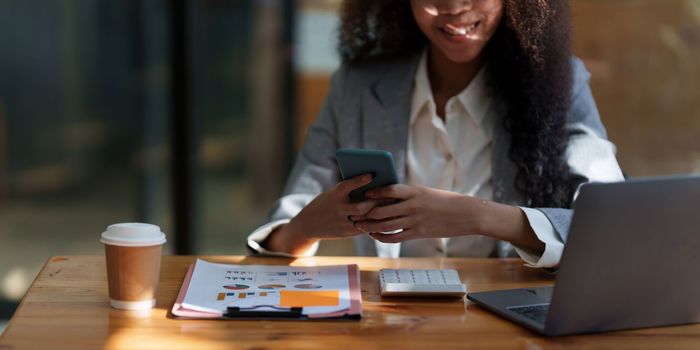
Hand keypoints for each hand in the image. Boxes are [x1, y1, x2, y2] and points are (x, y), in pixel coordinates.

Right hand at [288, 174, 386, 240]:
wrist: (309, 224)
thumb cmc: (326, 203)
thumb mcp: (332, 194)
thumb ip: (349, 191)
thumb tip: (372, 184)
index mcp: (334, 196)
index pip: (347, 186)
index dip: (360, 180)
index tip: (372, 174)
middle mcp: (338, 209)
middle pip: (362, 206)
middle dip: (378, 201)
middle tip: (391, 195)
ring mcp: (343, 222)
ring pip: (365, 218)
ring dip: (379, 212)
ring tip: (390, 206)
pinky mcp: (347, 232)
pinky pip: (365, 227)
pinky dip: (375, 221)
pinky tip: (385, 216)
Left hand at [350, 184, 485, 242]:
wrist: (466, 214)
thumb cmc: (446, 201)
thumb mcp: (426, 193)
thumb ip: (409, 195)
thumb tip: (389, 196)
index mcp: (414, 191)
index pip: (389, 189)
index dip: (374, 192)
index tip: (363, 194)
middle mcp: (412, 205)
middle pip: (382, 209)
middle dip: (366, 212)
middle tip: (354, 213)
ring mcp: (415, 220)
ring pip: (385, 224)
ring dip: (370, 225)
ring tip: (360, 225)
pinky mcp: (418, 233)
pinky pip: (395, 237)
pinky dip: (382, 236)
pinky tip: (375, 235)